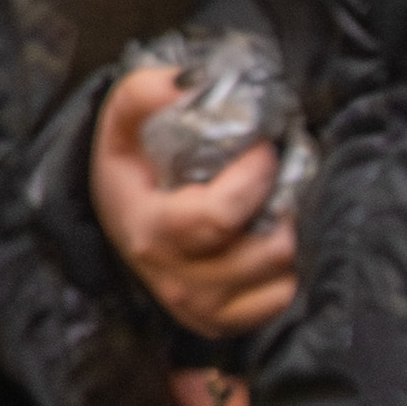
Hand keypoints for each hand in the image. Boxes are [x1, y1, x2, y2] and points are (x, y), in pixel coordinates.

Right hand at [93, 62, 298, 340]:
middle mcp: (178, 283)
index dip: (254, 177)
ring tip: (274, 203)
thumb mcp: (121, 124)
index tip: (262, 148)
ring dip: (288, 232)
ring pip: (282, 275)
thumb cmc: (130, 170)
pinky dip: (285, 268)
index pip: (220, 217)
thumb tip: (191, 81)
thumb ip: (145, 91)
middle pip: (267, 250)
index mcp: (151, 234)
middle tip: (276, 174)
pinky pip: (281, 298)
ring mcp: (203, 310)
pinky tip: (267, 236)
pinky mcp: (225, 324)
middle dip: (283, 202)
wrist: (118, 221)